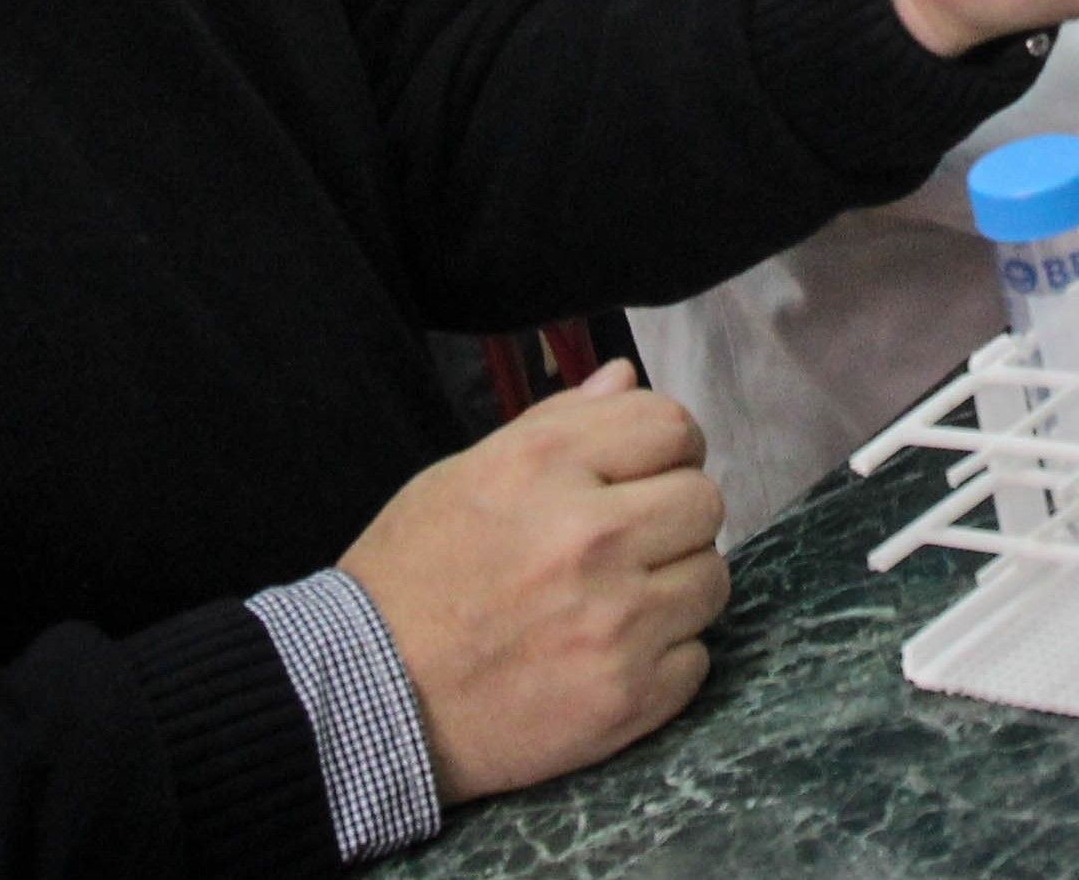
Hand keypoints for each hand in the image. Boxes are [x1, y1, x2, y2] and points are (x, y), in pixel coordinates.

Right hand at [339, 363, 727, 804]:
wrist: (367, 701)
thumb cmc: (410, 580)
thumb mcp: (463, 475)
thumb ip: (555, 424)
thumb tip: (624, 378)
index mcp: (545, 468)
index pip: (672, 427)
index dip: (664, 449)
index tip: (643, 475)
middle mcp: (591, 537)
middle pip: (704, 501)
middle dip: (672, 517)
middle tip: (627, 543)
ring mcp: (615, 622)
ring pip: (711, 580)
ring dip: (674, 587)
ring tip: (616, 601)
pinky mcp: (627, 697)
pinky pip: (696, 658)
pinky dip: (663, 659)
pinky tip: (608, 656)